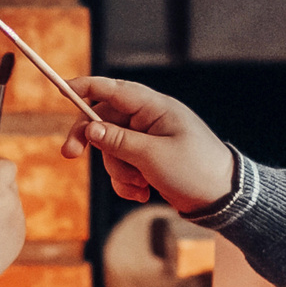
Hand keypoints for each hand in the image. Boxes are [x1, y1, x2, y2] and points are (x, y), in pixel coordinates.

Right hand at [58, 77, 236, 212]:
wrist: (224, 199)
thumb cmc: (195, 171)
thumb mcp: (152, 156)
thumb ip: (118, 141)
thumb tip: (90, 128)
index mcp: (156, 108)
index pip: (115, 90)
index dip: (87, 87)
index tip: (62, 89)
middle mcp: (151, 120)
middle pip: (105, 121)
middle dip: (91, 141)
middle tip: (70, 155)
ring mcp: (150, 141)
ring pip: (112, 149)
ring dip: (118, 170)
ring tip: (140, 185)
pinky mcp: (149, 161)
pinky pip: (124, 166)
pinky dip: (127, 182)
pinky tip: (143, 193)